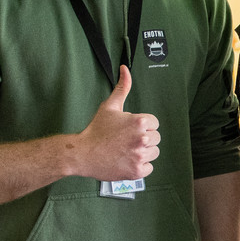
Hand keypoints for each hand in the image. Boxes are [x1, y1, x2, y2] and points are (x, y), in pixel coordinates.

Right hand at [71, 66, 159, 180]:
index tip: (130, 130)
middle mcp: (142, 139)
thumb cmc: (96, 130)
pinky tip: (127, 160)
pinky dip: (140, 166)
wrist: (83, 153)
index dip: (143, 126)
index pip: (155, 124)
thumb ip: (122, 87)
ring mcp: (140, 156)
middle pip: (156, 138)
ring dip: (143, 152)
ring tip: (127, 150)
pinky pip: (149, 168)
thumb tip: (125, 69)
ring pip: (154, 153)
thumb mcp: (110, 106)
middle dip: (144, 139)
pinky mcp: (136, 171)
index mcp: (139, 122)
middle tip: (127, 140)